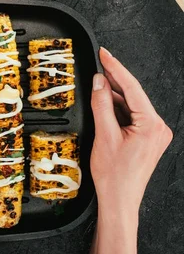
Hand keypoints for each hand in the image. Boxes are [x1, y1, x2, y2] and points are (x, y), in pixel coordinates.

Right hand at [89, 47, 171, 253]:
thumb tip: (99, 82)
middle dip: (115, 79)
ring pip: (131, 105)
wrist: (119, 199)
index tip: (105, 54)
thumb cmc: (114, 174)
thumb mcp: (104, 135)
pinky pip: (132, 115)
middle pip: (133, 94)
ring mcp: (154, 133)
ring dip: (114, 95)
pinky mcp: (147, 138)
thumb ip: (102, 105)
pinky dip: (117, 108)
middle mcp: (158, 127)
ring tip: (96, 84)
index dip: (116, 68)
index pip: (132, 88)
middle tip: (99, 61)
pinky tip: (104, 102)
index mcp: (151, 125)